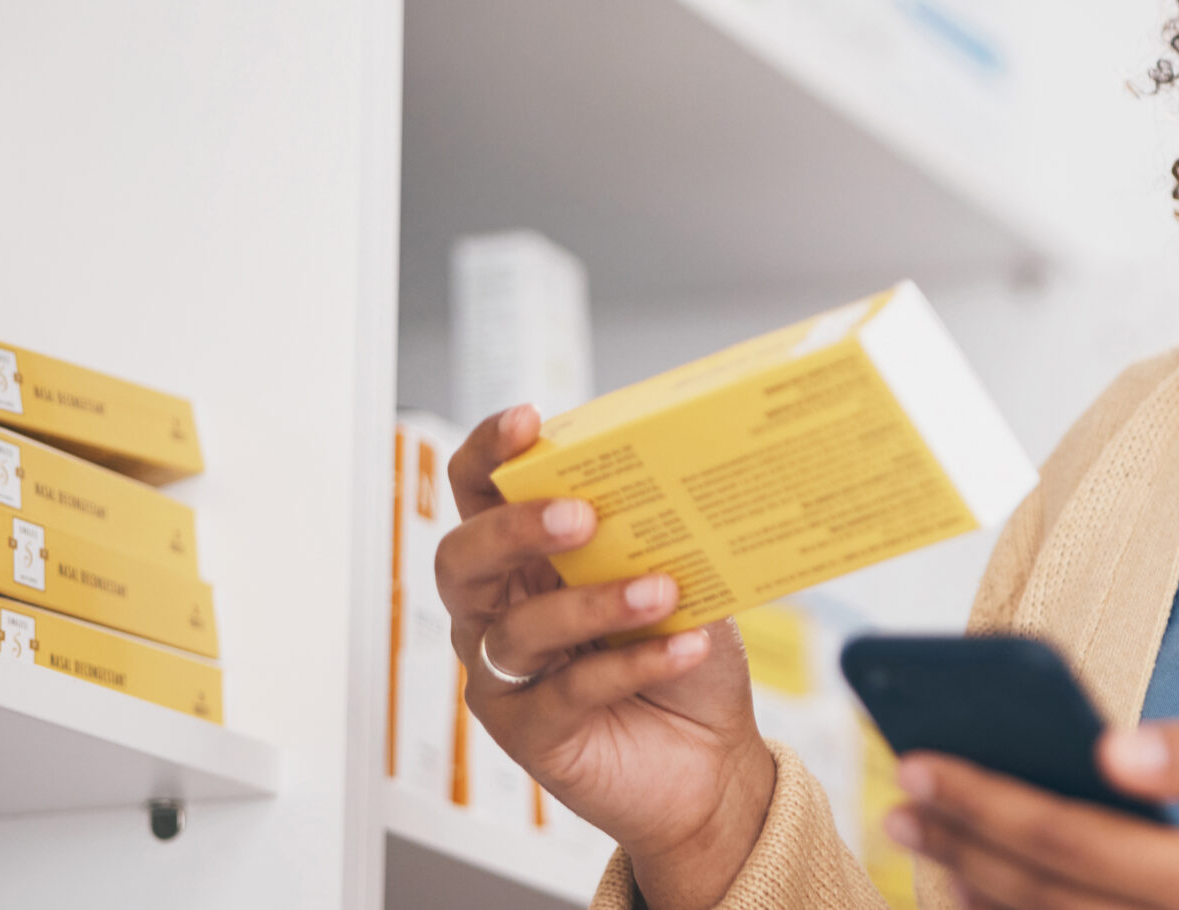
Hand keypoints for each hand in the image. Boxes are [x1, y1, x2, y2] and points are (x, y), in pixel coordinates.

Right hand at [437, 406, 774, 909]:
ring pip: (518, 630)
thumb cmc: (686, 656)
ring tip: (662, 591)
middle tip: (583, 515)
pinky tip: (684, 647)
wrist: (715, 758)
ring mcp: (506, 676)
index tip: (526, 420)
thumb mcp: (682, 576)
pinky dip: (632, 664)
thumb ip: (662, 533)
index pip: (480, 493)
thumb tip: (682, 474)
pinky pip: (569, 691)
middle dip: (516, 528)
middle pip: (464, 558)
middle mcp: (500, 612)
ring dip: (592, 603)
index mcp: (527, 557)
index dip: (487, 453)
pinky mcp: (529, 734)